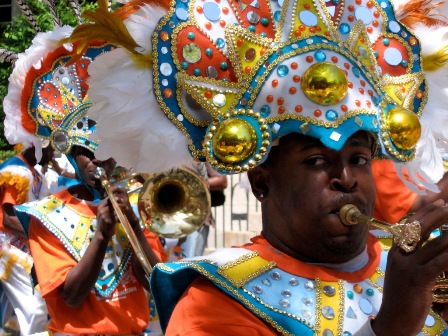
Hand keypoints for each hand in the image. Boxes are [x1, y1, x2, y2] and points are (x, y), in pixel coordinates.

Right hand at [96, 186, 138, 239]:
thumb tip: (116, 198)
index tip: (121, 199)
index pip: (108, 199)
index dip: (115, 198)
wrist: (103, 233)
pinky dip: (121, 215)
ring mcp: (104, 215)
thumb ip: (108, 206)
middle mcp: (101, 210)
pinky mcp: (108, 221)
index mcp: (100, 207)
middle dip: (119, 202)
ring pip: (115, 209)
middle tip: (125, 204)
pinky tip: (123, 215)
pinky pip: (116, 216)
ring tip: (126, 209)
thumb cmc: (105, 222)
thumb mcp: (104, 213)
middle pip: (112, 203)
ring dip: (122, 209)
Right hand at [372, 199, 447, 335]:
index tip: (440, 201)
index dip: (425, 211)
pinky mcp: (416, 280)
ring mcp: (406, 267)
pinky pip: (438, 263)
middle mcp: (398, 255)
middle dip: (439, 215)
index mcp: (394, 251)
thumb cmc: (402, 296)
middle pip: (420, 228)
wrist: (393, 321)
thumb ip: (412, 256)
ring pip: (434, 244)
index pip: (409, 224)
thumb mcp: (403, 272)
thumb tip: (429, 241)